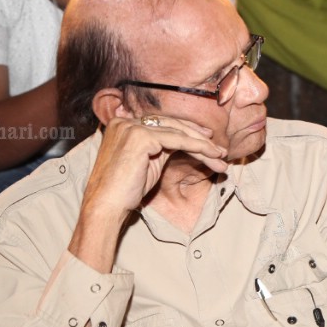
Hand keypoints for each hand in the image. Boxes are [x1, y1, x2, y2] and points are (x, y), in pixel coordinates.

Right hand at [82, 114, 226, 218]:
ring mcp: (132, 127)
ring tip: (220, 156)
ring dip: (203, 145)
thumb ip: (161, 148)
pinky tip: (211, 155)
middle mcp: (126, 121)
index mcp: (124, 124)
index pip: (162, 123)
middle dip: (198, 136)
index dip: (186, 130)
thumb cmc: (125, 190)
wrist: (106, 205)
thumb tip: (184, 143)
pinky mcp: (141, 137)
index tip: (206, 138)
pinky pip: (178, 141)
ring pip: (178, 132)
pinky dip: (197, 148)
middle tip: (218, 147)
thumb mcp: (147, 162)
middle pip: (171, 124)